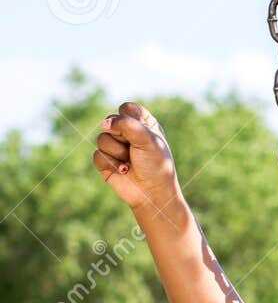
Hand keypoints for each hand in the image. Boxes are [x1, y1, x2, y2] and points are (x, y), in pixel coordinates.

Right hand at [93, 101, 181, 215]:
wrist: (153, 194)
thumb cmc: (155, 166)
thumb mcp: (147, 139)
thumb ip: (126, 124)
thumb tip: (104, 124)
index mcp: (141, 124)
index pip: (126, 109)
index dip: (129, 120)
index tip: (142, 134)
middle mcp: (127, 133)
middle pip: (111, 122)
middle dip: (123, 138)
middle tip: (135, 150)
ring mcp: (115, 147)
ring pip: (102, 139)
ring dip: (118, 152)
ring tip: (130, 163)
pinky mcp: (106, 161)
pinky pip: (97, 155)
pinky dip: (111, 164)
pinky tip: (124, 171)